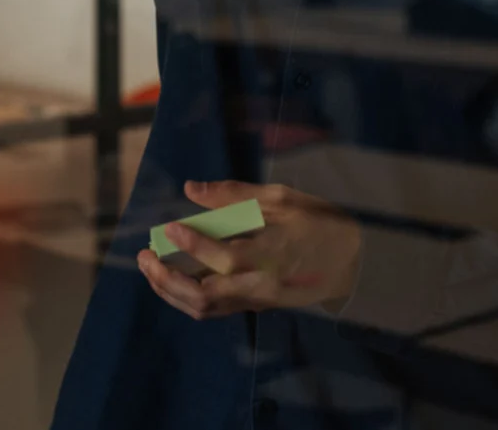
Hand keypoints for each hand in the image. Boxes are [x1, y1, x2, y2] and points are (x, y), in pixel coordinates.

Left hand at [135, 180, 362, 319]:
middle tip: (145, 254)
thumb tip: (191, 189)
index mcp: (273, 255)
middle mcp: (261, 286)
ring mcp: (256, 301)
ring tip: (149, 266)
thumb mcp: (283, 198)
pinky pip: (212, 309)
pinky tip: (171, 278)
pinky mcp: (254, 308)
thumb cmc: (318, 223)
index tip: (171, 227)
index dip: (194, 245)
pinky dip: (185, 296)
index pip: (225, 257)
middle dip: (167, 278)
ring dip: (170, 290)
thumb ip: (235, 195)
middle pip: (204, 295)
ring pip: (203, 308)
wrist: (352, 263)